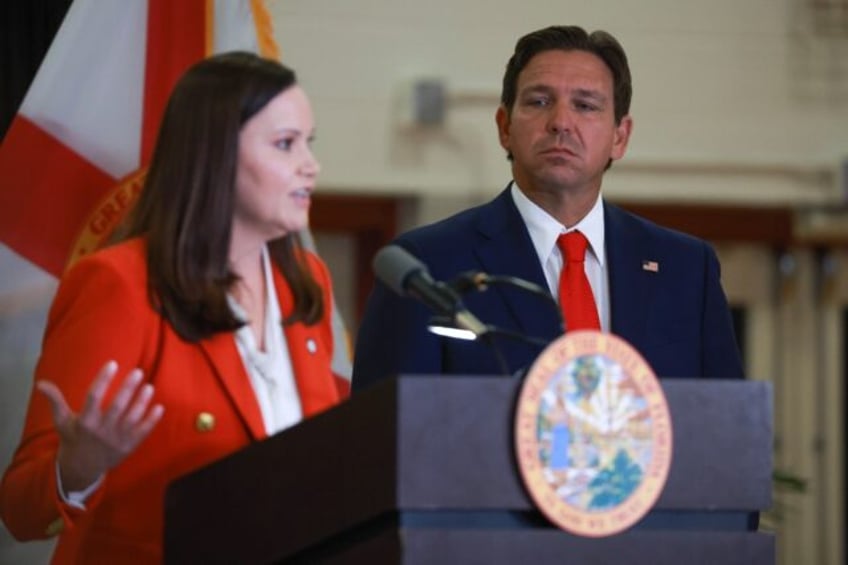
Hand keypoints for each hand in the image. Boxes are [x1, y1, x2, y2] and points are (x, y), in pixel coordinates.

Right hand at [37, 360, 164, 492]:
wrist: (82, 468)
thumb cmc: (73, 438)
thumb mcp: (62, 421)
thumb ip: (55, 401)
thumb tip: (41, 383)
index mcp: (84, 422)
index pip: (93, 397)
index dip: (103, 379)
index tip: (113, 363)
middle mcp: (101, 431)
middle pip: (116, 407)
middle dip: (127, 389)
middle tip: (138, 371)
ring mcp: (117, 440)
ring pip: (132, 418)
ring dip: (142, 402)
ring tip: (149, 386)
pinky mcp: (129, 446)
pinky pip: (143, 432)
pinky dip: (152, 420)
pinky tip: (159, 407)